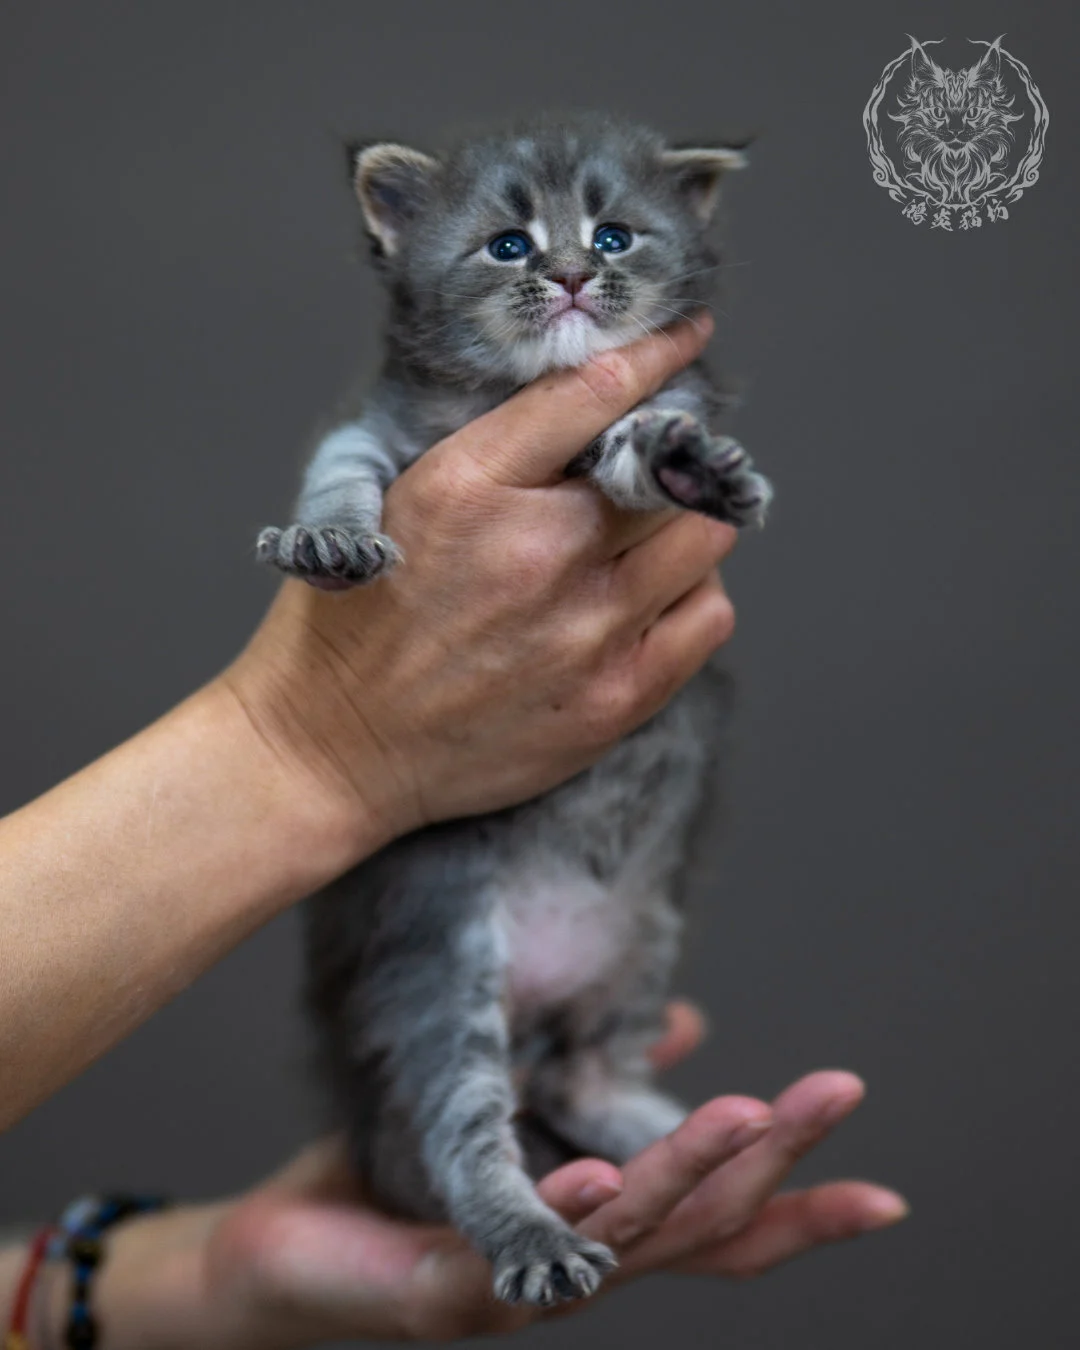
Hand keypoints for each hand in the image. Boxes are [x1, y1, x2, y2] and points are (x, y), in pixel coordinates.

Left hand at [88, 1006, 906, 1348]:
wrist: (280, 1263)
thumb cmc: (401, 1196)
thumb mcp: (517, 1124)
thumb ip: (601, 1086)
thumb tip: (687, 1025)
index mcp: (601, 1240)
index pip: (717, 1230)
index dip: (798, 1211)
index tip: (881, 1190)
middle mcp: (577, 1280)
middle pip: (694, 1229)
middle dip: (771, 1165)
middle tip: (835, 1093)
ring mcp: (517, 1299)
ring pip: (621, 1238)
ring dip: (683, 1174)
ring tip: (746, 1109)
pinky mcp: (444, 1296)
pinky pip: (513, 1253)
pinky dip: (564, 1215)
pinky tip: (598, 1171)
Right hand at [225, 316, 737, 856]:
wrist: (329, 751)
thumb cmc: (350, 627)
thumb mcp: (386, 501)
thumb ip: (488, 454)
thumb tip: (586, 410)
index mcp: (471, 486)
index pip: (596, 391)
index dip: (657, 353)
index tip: (686, 335)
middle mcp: (540, 550)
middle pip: (668, 466)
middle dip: (668, 456)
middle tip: (654, 467)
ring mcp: (587, 630)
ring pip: (704, 536)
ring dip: (687, 523)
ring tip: (651, 538)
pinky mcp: (615, 698)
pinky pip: (709, 617)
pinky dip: (696, 594)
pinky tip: (654, 599)